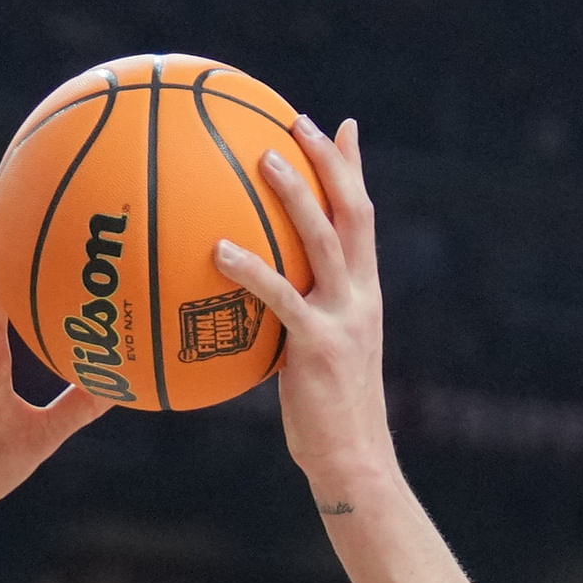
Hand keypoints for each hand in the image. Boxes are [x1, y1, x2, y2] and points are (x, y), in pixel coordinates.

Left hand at [212, 116, 396, 495]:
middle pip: (353, 213)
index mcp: (365, 296)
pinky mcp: (318, 346)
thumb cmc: (328, 419)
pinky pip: (281, 296)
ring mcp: (344, 319)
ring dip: (296, 194)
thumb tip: (251, 302)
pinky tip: (217, 248)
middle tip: (300, 120)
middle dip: (331, 163)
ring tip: (264, 158)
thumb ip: (295, 321)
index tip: (342, 127)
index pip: (364, 219)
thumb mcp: (317, 360)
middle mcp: (362, 298)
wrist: (354, 462)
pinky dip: (250, 268)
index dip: (353, 171)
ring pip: (324, 241)